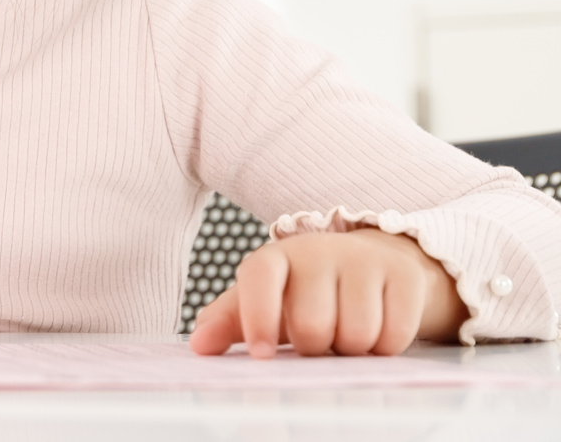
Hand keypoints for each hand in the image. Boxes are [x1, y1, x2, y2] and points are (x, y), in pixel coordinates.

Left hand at [190, 227, 465, 356]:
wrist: (366, 262)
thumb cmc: (303, 290)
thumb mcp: (263, 300)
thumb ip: (229, 321)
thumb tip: (199, 346)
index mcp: (275, 257)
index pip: (259, 279)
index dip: (258, 318)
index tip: (263, 355)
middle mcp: (318, 250)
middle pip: (313, 324)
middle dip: (315, 346)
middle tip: (318, 340)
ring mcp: (363, 259)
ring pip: (358, 335)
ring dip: (352, 350)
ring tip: (345, 334)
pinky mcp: (404, 275)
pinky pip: (395, 336)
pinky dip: (385, 347)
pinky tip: (376, 329)